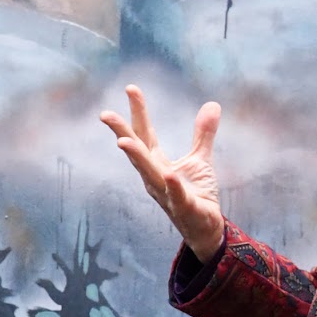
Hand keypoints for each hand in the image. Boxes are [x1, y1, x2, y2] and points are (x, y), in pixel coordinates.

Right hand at [100, 87, 223, 260]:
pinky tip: (169, 174)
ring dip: (136, 157)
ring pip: (148, 173)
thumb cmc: (196, 194)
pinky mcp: (184, 208)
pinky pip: (177, 196)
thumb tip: (212, 104)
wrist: (205, 228)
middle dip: (121, 132)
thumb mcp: (200, 160)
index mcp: (156, 163)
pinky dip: (172, 185)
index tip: (131, 88)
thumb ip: (202, 134)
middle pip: (137, 151)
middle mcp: (154, 177)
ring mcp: (166, 193)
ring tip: (123, 140)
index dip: (138, 111)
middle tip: (105, 114)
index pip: (144, 134)